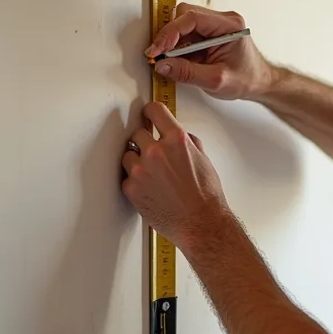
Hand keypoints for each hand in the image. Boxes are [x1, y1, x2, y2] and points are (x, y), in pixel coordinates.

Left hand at [122, 101, 228, 247]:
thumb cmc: (205, 195)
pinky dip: (135, 180)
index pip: (155, 111)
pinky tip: (150, 188)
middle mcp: (156, 152)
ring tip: (153, 174)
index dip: (151, 112)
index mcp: (176, 140)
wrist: (200, 223)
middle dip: (145, 141)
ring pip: (128, 154)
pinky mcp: (131, 188)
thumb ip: (186, 141)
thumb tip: (177, 134)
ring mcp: (141, 170)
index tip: (148, 114)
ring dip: (137, 160)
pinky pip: (126, 176)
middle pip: (137, 133)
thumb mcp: (203, 158)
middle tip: (155, 154)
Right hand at [144, 3, 274, 100]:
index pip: (192, 18)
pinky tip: (182, 61)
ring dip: (173, 44)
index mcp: (229, 26)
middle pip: (184, 16)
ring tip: (174, 62)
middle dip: (169, 37)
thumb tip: (162, 66)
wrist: (259, 82)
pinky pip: (186, 34)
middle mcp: (222, 20)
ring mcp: (215, 25)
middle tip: (160, 57)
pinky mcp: (208, 33)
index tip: (157, 50)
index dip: (170, 33)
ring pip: (182, 25)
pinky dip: (179, 48)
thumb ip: (187, 73)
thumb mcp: (216, 81)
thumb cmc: (246, 79)